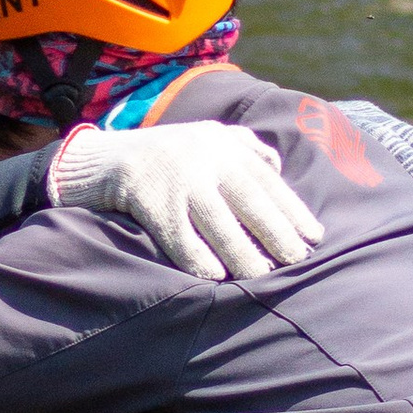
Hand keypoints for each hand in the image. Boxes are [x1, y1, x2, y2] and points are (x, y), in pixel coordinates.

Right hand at [47, 120, 324, 284]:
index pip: (266, 179)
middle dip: (276, 233)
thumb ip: (242, 145)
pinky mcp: (148, 199)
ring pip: (218, 222)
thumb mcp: (202, 136)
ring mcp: (175, 177)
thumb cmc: (160, 154)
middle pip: (249, 200)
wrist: (98, 158)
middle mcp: (203, 155)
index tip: (314, 237)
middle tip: (298, 261)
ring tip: (261, 276)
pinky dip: (197, 257)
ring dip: (242, 252)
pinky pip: (178, 235)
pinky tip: (214, 276)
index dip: (292, 209)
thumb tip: (278, 166)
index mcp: (220, 141)